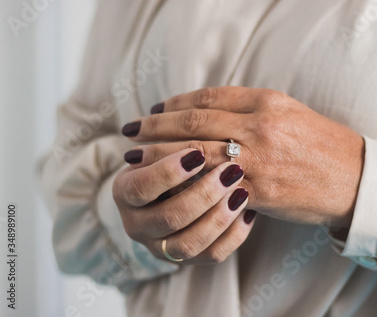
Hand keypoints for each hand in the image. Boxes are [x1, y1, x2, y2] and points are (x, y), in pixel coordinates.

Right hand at [112, 148, 255, 263]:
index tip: (196, 153)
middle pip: (169, 218)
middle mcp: (137, 224)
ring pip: (190, 244)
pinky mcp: (190, 258)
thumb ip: (172, 140)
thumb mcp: (161, 148)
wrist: (170, 191)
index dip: (167, 172)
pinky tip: (250, 212)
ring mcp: (163, 246)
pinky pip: (213, 255)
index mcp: (125, 192)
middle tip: (231, 170)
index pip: (141, 187)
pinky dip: (234, 234)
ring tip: (243, 191)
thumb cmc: (167, 161)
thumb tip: (195, 120)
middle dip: (202, 194)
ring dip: (219, 216)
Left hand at [121, 86, 364, 228]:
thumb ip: (251, 108)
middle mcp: (259, 125)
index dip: (176, 102)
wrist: (354, 179)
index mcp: (267, 101)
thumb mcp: (290, 112)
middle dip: (156, 125)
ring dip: (159, 151)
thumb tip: (210, 110)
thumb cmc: (323, 145)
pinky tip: (165, 180)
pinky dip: (183, 180)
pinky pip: (211, 183)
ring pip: (195, 150)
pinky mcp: (257, 189)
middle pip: (194, 120)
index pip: (209, 96)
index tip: (155, 109)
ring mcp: (257, 157)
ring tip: (134, 152)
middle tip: (130, 129)